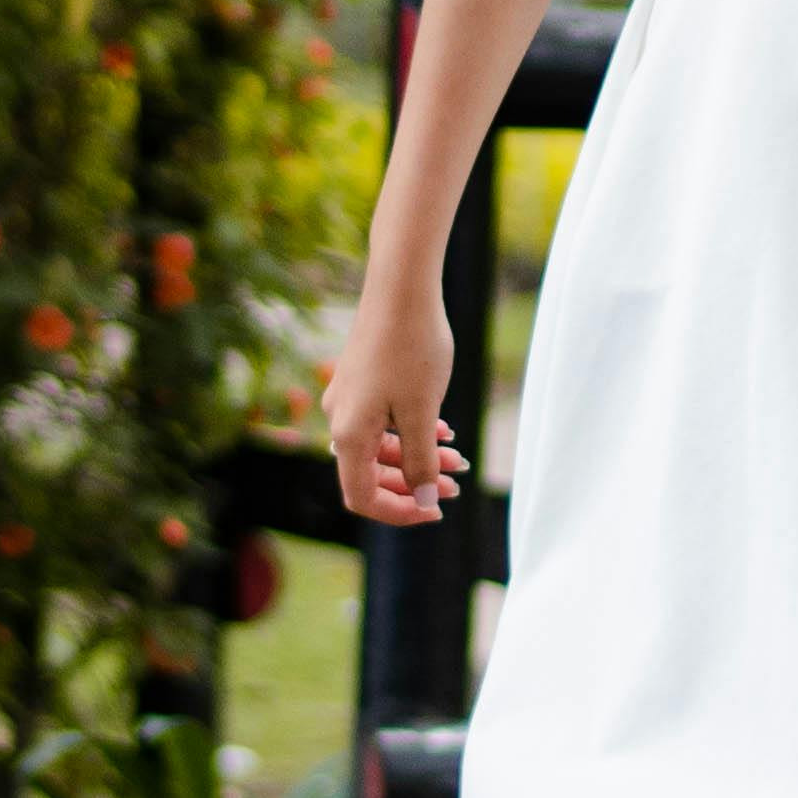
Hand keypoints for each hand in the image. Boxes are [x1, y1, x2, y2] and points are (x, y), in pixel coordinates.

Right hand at [324, 273, 468, 529]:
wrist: (401, 285)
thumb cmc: (412, 347)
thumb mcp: (422, 412)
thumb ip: (421, 461)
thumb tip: (425, 501)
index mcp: (348, 434)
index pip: (362, 497)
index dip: (399, 512)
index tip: (436, 511)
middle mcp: (339, 419)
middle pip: (372, 473)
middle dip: (416, 484)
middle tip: (457, 485)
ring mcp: (348, 398)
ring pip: (380, 445)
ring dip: (418, 456)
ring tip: (458, 454)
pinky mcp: (360, 379)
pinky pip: (382, 420)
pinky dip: (410, 430)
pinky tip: (442, 427)